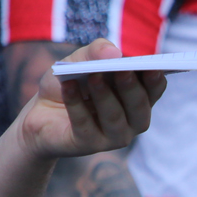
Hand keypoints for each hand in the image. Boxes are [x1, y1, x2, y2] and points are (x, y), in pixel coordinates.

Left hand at [16, 40, 165, 161]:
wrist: (41, 114)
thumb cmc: (71, 85)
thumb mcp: (80, 60)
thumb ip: (97, 51)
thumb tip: (114, 53)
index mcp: (138, 99)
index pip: (154, 90)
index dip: (155, 79)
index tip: (152, 66)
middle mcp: (132, 121)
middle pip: (139, 107)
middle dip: (131, 87)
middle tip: (122, 70)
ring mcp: (112, 137)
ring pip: (114, 118)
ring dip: (104, 96)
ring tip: (94, 76)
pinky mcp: (88, 144)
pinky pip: (85, 125)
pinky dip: (76, 104)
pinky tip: (68, 87)